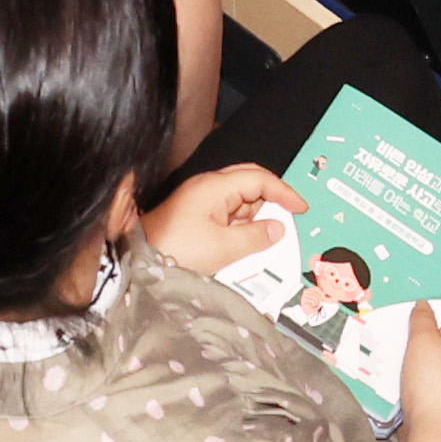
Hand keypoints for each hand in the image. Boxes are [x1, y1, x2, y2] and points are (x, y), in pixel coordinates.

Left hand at [140, 165, 297, 278]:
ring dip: (253, 220)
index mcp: (215, 187)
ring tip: (261, 244)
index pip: (259, 178)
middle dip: (269, 203)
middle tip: (284, 223)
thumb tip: (277, 228)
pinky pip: (226, 216)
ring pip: (238, 202)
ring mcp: (199, 201)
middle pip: (249, 184)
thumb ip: (256, 237)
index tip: (300, 207)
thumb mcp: (224, 248)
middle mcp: (207, 188)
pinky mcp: (194, 216)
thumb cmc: (175, 251)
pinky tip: (242, 247)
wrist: (139, 263)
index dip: (283, 191)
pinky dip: (239, 228)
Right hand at [388, 292, 440, 440]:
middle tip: (417, 317)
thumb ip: (422, 319)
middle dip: (440, 326)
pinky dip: (427, 373)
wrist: (438, 438)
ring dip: (431, 352)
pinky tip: (408, 374)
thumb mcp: (422, 342)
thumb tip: (425, 306)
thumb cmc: (434, 385)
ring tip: (407, 344)